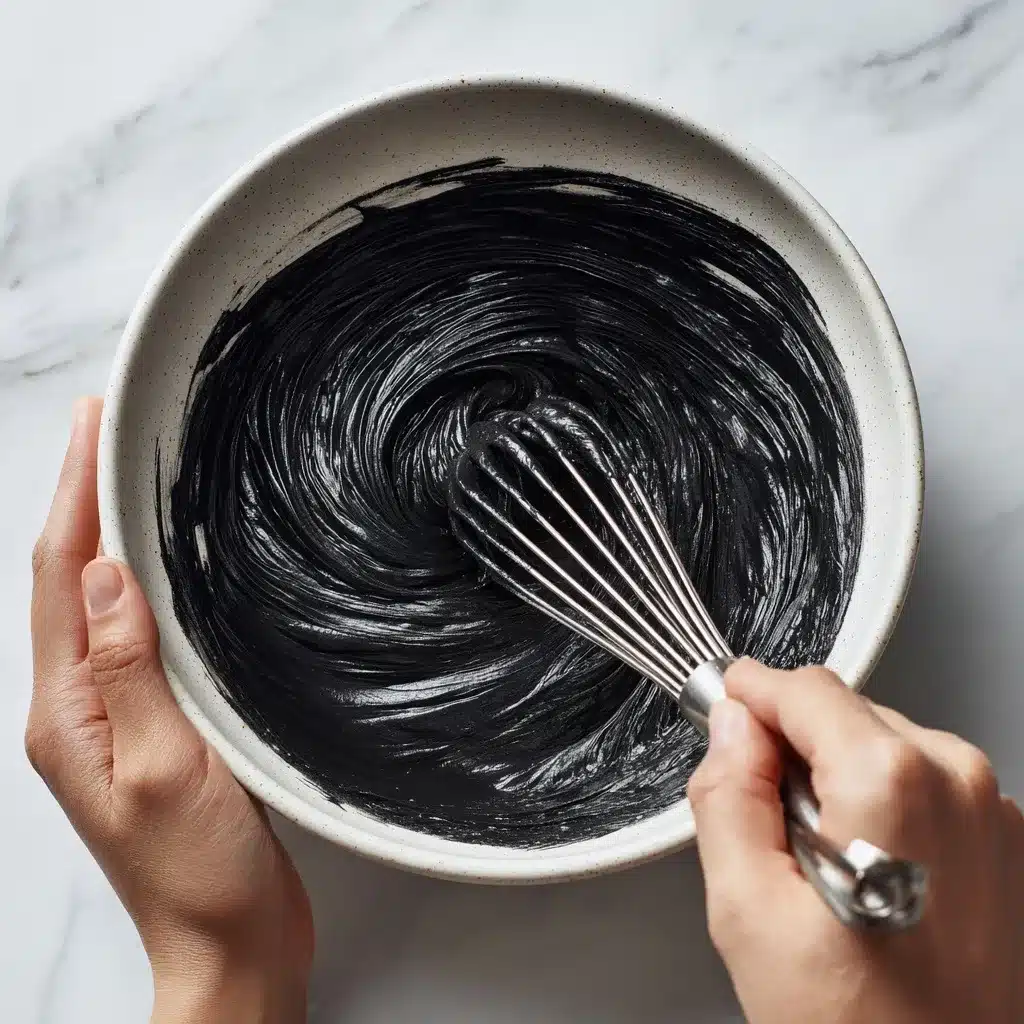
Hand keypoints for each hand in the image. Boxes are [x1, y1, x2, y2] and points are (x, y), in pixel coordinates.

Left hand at [27, 398, 313, 1023]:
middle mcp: (79, 709)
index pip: (63, 580)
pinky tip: (165, 566)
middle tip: (105, 428)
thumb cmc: (198, 875)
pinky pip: (135, 635)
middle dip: (80, 498)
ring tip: (127, 474)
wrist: (229, 945)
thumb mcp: (165, 768)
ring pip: (100, 604)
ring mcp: (113, 718)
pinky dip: (142, 583)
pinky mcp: (152, 726)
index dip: (74, 495)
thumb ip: (131, 671)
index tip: (93, 426)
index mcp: (69, 714)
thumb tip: (108, 577)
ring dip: (108, 534)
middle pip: (69, 582)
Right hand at [688, 659, 1022, 1023]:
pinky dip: (882, 807)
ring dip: (836, 781)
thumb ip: (727, 797)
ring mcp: (991, 812)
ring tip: (827, 871)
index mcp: (890, 781)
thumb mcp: (748, 912)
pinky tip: (870, 879)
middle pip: (842, 713)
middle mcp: (956, 781)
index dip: (749, 697)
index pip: (802, 688)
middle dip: (792, 750)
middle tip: (769, 829)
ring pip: (881, 744)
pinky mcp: (1005, 840)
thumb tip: (730, 730)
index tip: (722, 710)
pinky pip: (922, 784)